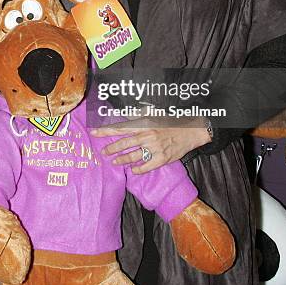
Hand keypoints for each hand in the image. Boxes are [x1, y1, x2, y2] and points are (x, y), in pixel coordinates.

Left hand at [91, 118, 210, 173]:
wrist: (191, 131)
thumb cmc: (172, 121)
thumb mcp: (155, 115)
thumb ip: (141, 116)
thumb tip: (128, 116)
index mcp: (144, 124)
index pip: (120, 128)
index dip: (106, 131)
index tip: (94, 133)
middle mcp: (147, 136)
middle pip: (123, 144)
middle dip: (111, 149)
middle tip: (104, 152)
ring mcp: (154, 148)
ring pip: (132, 156)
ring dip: (121, 160)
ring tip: (115, 161)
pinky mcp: (161, 159)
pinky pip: (145, 167)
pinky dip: (137, 169)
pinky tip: (133, 170)